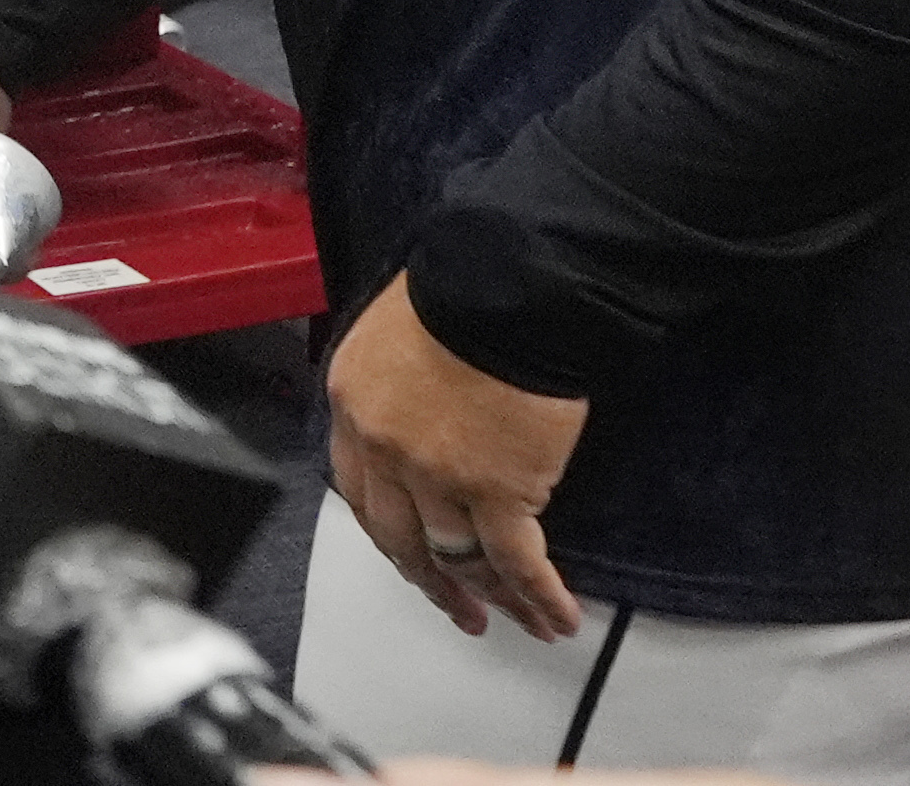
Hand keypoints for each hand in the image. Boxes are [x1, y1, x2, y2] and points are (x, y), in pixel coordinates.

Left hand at [328, 273, 589, 642]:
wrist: (508, 289)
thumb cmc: (462, 291)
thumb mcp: (395, 334)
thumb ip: (396, 387)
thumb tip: (420, 417)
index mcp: (352, 404)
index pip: (359, 492)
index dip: (390, 532)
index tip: (410, 556)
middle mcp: (383, 448)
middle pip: (401, 539)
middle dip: (434, 583)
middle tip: (459, 609)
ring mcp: (437, 476)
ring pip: (459, 558)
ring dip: (494, 596)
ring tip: (524, 620)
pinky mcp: (498, 491)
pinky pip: (516, 561)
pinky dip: (538, 595)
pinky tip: (558, 615)